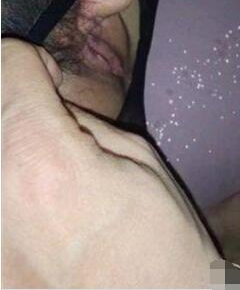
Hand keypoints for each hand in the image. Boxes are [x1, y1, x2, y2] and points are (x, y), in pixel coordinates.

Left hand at [2, 39, 217, 288]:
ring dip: (11, 152)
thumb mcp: (136, 157)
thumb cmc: (157, 243)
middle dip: (15, 107)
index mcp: (40, 160)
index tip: (47, 76)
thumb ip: (80, 119)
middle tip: (47, 124)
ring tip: (43, 177)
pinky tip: (38, 212)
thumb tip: (44, 97)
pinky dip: (11, 192)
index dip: (32, 63)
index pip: (7, 69)